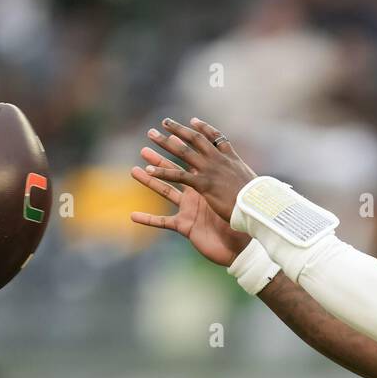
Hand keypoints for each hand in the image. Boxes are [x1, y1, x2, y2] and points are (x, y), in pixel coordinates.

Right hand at [131, 147, 250, 265]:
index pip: (192, 161)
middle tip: (148, 139)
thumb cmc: (243, 221)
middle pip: (174, 170)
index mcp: (208, 183)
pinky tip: (133, 216)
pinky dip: (148, 220)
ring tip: (133, 170)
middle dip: (161, 155)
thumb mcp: (235, 194)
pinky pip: (163, 223)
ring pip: (165, 191)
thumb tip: (229, 154)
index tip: (170, 131)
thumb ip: (228, 176)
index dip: (181, 146)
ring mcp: (188, 210)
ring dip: (149, 181)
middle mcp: (196, 194)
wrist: (243, 246)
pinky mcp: (185, 227)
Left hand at [133, 116, 255, 229]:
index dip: (204, 128)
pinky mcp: (203, 185)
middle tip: (165, 122)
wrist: (260, 207)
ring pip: (183, 152)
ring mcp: (210, 171)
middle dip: (179, 129)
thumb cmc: (261, 201)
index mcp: (231, 159)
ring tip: (150, 135)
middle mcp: (219, 160)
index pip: (216, 138)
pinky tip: (149, 170)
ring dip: (165, 143)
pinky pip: (178, 176)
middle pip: (195, 139)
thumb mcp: (256, 184)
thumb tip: (259, 184)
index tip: (193, 120)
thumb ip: (250, 181)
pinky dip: (162, 173)